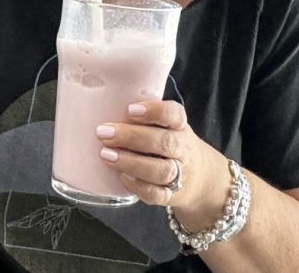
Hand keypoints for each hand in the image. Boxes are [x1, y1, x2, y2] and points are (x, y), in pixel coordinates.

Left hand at [96, 100, 223, 214]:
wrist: (199, 176)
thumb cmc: (168, 141)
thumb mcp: (164, 124)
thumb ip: (141, 116)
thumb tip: (99, 103)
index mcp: (179, 125)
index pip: (174, 114)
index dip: (154, 111)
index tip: (130, 109)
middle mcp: (182, 148)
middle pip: (165, 142)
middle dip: (132, 137)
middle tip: (104, 133)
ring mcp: (179, 173)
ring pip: (161, 170)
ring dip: (131, 162)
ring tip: (106, 155)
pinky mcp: (170, 195)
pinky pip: (157, 194)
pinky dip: (139, 186)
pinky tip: (122, 177)